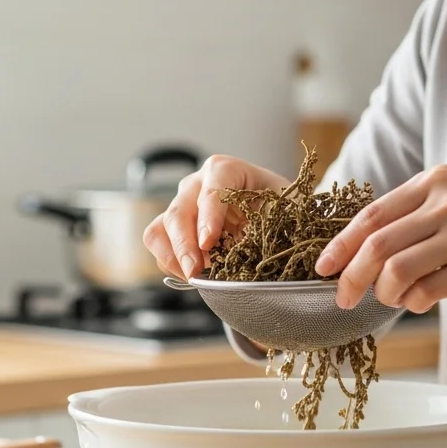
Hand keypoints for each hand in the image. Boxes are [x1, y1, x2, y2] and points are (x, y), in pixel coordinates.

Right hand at [143, 155, 289, 279]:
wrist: (273, 214)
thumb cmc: (280, 207)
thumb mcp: (288, 209)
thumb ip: (278, 222)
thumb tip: (269, 251)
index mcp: (226, 170)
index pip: (211, 189)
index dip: (208, 217)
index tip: (209, 243)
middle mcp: (197, 184)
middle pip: (179, 211)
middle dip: (185, 245)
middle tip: (196, 272)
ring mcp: (182, 205)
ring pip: (160, 228)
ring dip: (172, 256)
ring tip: (195, 277)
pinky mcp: (173, 227)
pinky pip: (159, 245)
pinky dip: (172, 264)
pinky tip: (194, 275)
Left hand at [314, 164, 446, 311]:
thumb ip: (421, 212)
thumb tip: (372, 248)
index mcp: (435, 181)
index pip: (372, 214)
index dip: (341, 244)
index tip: (323, 267)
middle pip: (377, 245)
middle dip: (352, 276)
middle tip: (343, 298)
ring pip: (399, 269)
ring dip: (384, 293)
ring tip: (389, 300)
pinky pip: (432, 290)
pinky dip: (415, 301)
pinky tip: (417, 303)